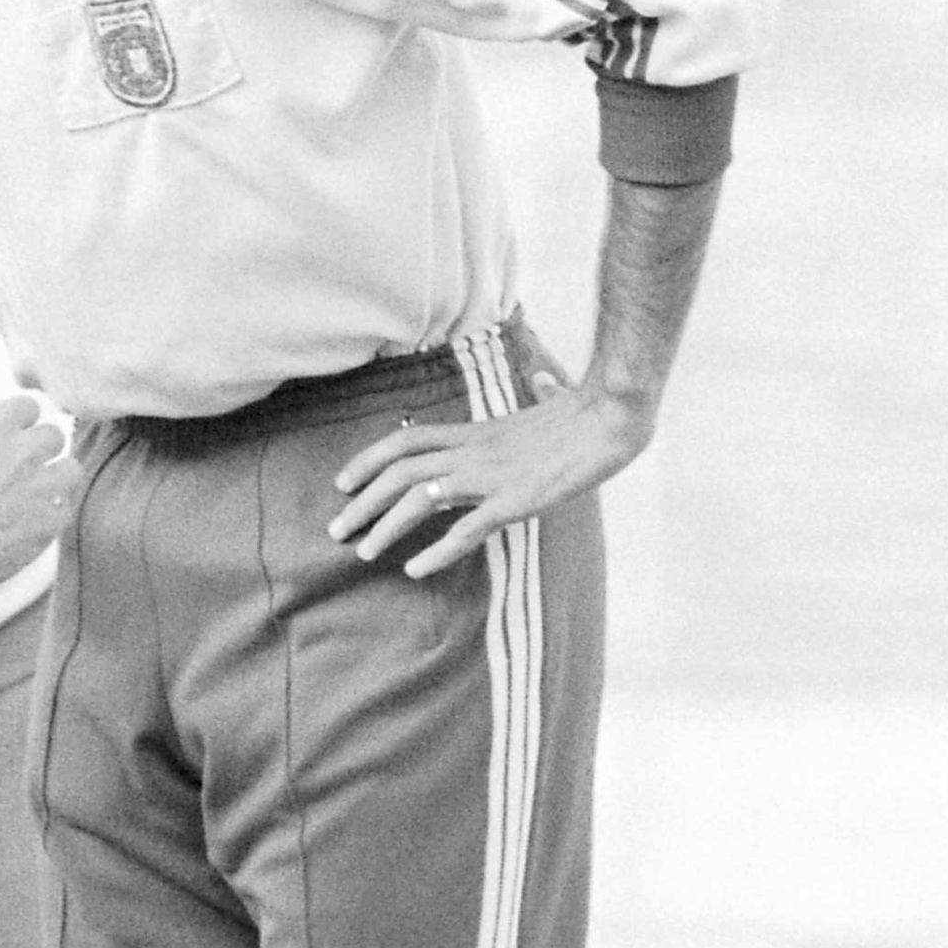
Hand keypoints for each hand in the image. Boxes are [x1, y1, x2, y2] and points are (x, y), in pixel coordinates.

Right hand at [0, 398, 75, 615]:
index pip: (27, 406)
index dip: (16, 421)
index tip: (3, 436)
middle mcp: (25, 450)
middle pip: (53, 435)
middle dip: (39, 447)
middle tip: (17, 466)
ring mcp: (42, 486)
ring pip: (70, 470)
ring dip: (56, 477)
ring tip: (34, 491)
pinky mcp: (49, 522)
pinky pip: (66, 509)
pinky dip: (52, 513)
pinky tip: (31, 520)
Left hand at [328, 355, 644, 579]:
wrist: (611, 416)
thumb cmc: (587, 410)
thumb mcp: (551, 400)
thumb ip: (540, 392)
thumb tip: (547, 378)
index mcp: (474, 431)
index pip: (405, 440)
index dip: (368, 460)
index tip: (343, 482)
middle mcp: (472, 451)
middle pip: (399, 472)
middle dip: (362, 501)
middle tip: (336, 530)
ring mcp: (491, 476)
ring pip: (420, 499)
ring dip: (386, 527)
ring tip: (364, 553)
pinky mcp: (515, 500)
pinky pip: (465, 529)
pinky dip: (437, 551)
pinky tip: (415, 569)